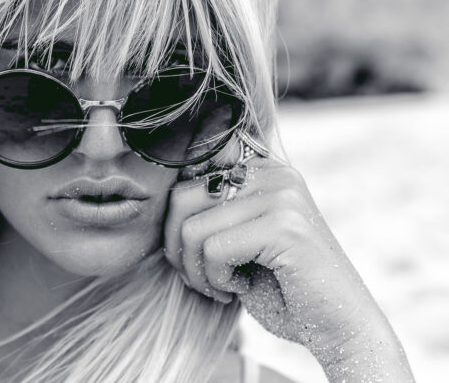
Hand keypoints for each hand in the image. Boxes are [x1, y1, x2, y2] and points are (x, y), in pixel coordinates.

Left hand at [163, 140, 414, 381]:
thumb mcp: (239, 239)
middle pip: (181, 198)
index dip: (176, 225)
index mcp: (260, 170)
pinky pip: (213, 250)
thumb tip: (158, 199)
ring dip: (196, 271)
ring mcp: (281, 196)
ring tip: (222, 287)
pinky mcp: (284, 226)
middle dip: (178, 249)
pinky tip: (240, 290)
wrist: (339, 328)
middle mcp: (272, 173)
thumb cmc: (282, 288)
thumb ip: (209, 213)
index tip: (196, 258)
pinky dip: (217, 280)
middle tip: (203, 278)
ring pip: (192, 228)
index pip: (185, 179)